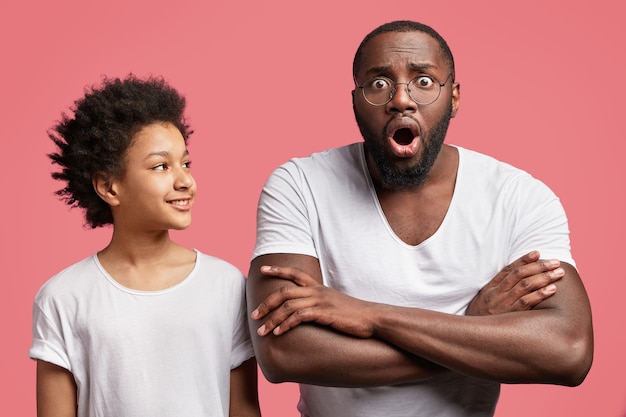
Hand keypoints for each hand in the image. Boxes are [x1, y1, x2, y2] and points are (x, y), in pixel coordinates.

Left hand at [251, 265, 375, 337]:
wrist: (372, 318)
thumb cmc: (353, 314)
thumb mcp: (334, 303)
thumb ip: (319, 303)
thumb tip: (306, 310)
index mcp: (318, 287)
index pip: (295, 274)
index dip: (278, 270)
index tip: (263, 269)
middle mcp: (317, 292)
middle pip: (284, 292)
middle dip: (266, 304)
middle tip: (254, 315)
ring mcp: (320, 302)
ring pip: (288, 306)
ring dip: (272, 319)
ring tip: (262, 330)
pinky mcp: (324, 313)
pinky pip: (299, 317)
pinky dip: (286, 325)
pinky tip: (279, 333)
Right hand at [466, 251, 563, 315]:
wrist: (470, 335)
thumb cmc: (480, 318)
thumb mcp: (484, 300)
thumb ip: (497, 289)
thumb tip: (514, 276)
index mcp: (491, 287)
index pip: (508, 269)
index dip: (523, 260)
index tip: (537, 253)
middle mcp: (497, 293)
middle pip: (519, 275)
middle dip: (539, 266)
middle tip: (555, 262)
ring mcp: (503, 304)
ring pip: (525, 286)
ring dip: (544, 277)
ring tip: (559, 273)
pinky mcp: (509, 316)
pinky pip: (526, 303)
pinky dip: (539, 294)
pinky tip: (552, 289)